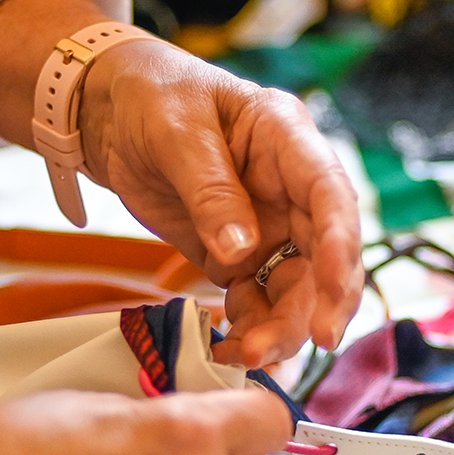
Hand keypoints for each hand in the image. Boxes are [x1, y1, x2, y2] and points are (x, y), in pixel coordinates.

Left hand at [78, 40, 363, 367]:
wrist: (113, 115)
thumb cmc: (152, 98)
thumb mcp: (175, 131)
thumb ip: (209, 190)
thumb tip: (240, 251)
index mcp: (286, 138)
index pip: (330, 193)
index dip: (341, 245)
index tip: (335, 291)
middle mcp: (290, 188)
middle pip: (324, 255)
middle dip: (316, 306)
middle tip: (297, 345)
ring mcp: (269, 226)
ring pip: (296, 288)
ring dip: (282, 328)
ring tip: (247, 356)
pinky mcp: (240, 257)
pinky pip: (258, 302)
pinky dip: (249, 331)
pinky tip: (229, 351)